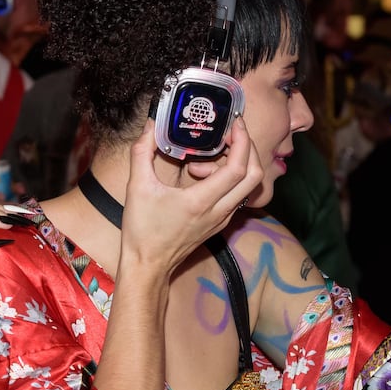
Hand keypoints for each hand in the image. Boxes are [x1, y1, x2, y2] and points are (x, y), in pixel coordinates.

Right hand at [121, 117, 262, 272]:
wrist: (148, 264)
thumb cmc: (142, 230)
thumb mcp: (137, 187)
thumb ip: (142, 152)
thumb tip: (151, 125)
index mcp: (201, 201)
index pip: (238, 168)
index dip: (242, 142)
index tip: (235, 124)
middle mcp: (219, 211)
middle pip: (254, 176)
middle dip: (248, 149)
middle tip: (231, 134)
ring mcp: (222, 219)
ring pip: (248, 187)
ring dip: (236, 165)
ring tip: (203, 160)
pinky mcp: (219, 223)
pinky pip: (236, 196)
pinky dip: (228, 179)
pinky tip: (202, 177)